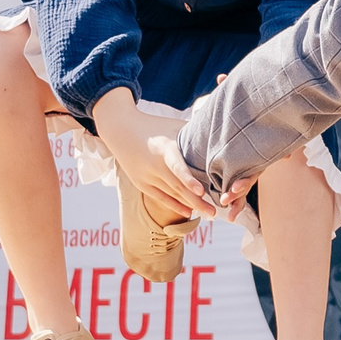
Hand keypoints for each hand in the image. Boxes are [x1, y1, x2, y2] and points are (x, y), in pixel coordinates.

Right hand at [90, 93, 212, 218]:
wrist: (120, 129)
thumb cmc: (154, 126)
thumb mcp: (174, 125)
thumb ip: (194, 134)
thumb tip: (220, 137)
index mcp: (164, 148)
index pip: (177, 166)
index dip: (188, 179)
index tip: (201, 191)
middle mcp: (154, 165)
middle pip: (178, 187)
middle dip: (197, 201)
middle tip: (215, 213)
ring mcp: (146, 176)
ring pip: (171, 195)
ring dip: (190, 205)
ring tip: (209, 214)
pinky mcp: (141, 184)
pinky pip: (161, 198)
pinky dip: (176, 205)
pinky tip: (189, 212)